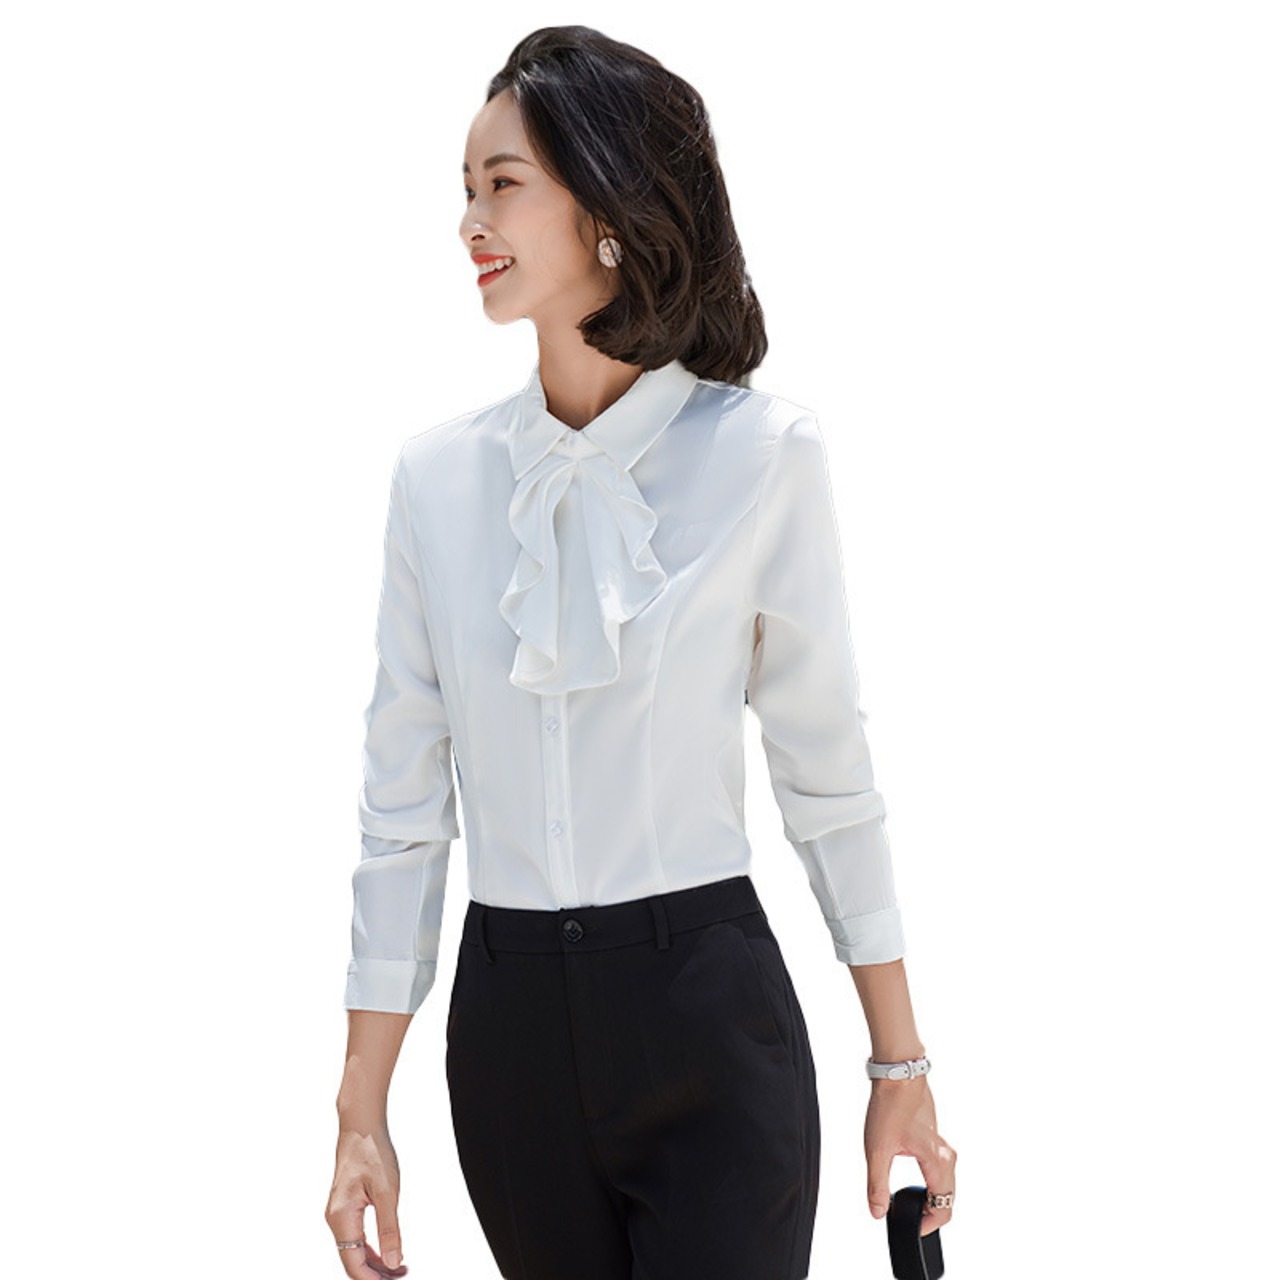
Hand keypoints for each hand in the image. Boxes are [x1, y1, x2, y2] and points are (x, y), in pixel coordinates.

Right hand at [326, 1122, 409, 1277]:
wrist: (360, 1126)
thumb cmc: (372, 1152)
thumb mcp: (387, 1192)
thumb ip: (389, 1229)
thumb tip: (394, 1262)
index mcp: (342, 1217)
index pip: (353, 1262)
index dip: (372, 1279)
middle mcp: (336, 1219)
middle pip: (352, 1260)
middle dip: (375, 1274)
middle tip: (402, 1276)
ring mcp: (339, 1214)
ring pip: (354, 1250)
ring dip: (375, 1263)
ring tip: (400, 1268)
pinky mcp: (345, 1208)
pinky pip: (356, 1237)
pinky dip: (372, 1248)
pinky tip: (389, 1251)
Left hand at [864, 1076, 956, 1235]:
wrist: (897, 1074)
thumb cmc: (890, 1105)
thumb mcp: (877, 1150)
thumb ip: (877, 1185)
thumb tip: (878, 1212)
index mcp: (938, 1162)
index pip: (943, 1207)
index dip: (928, 1224)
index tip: (912, 1228)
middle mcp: (947, 1156)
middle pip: (948, 1198)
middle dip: (930, 1213)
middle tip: (908, 1218)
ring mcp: (943, 1147)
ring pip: (945, 1184)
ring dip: (931, 1198)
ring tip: (909, 1203)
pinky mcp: (936, 1140)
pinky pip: (940, 1171)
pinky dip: (930, 1183)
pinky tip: (912, 1182)